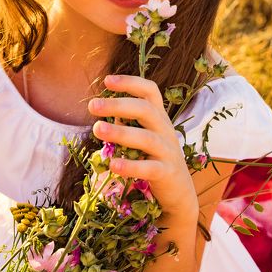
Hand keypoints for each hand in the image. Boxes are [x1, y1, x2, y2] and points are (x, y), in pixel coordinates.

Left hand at [88, 74, 198, 219]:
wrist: (178, 191)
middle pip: (146, 110)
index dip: (130, 83)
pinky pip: (149, 168)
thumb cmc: (152, 158)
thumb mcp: (142, 135)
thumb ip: (126, 121)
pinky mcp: (167, 173)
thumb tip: (101, 106)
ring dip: (120, 132)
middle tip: (92, 105)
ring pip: (146, 138)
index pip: (150, 91)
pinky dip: (131, 166)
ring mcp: (168, 151)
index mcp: (159, 117)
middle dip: (118, 105)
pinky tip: (112, 165)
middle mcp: (165, 130)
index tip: (107, 81)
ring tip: (97, 129)